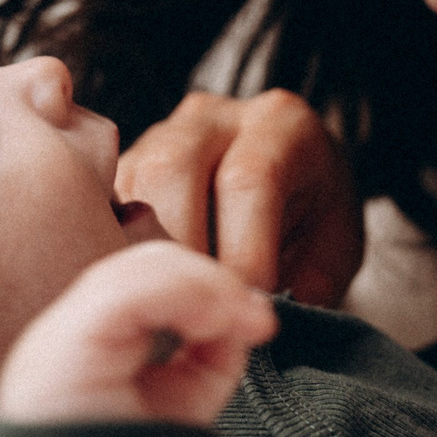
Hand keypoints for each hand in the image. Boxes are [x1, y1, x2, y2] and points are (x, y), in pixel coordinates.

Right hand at [0, 241, 279, 425]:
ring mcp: (58, 338)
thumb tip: (243, 317)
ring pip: (137, 271)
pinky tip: (212, 323)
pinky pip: (125, 293)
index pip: (147, 283)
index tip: (258, 323)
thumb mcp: (184, 406)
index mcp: (90, 348)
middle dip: (210, 282)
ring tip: (236, 323)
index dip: (206, 287)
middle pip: (144, 266)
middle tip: (257, 321)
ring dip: (204, 289)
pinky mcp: (63, 347)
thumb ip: (210, 357)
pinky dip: (181, 296)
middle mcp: (66, 336)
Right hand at [114, 89, 362, 306]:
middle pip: (173, 169)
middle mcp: (214, 117)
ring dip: (148, 254)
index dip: (244, 251)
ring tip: (173, 306)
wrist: (292, 202)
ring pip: (132, 185)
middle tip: (200, 313)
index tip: (247, 310)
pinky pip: (106, 202)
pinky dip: (123, 250)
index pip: (248, 179)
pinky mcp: (126, 166)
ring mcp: (161, 135)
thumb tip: (249, 319)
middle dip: (185, 250)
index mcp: (281, 125)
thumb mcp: (330, 258)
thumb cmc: (313, 231)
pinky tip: (146, 291)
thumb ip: (300, 285)